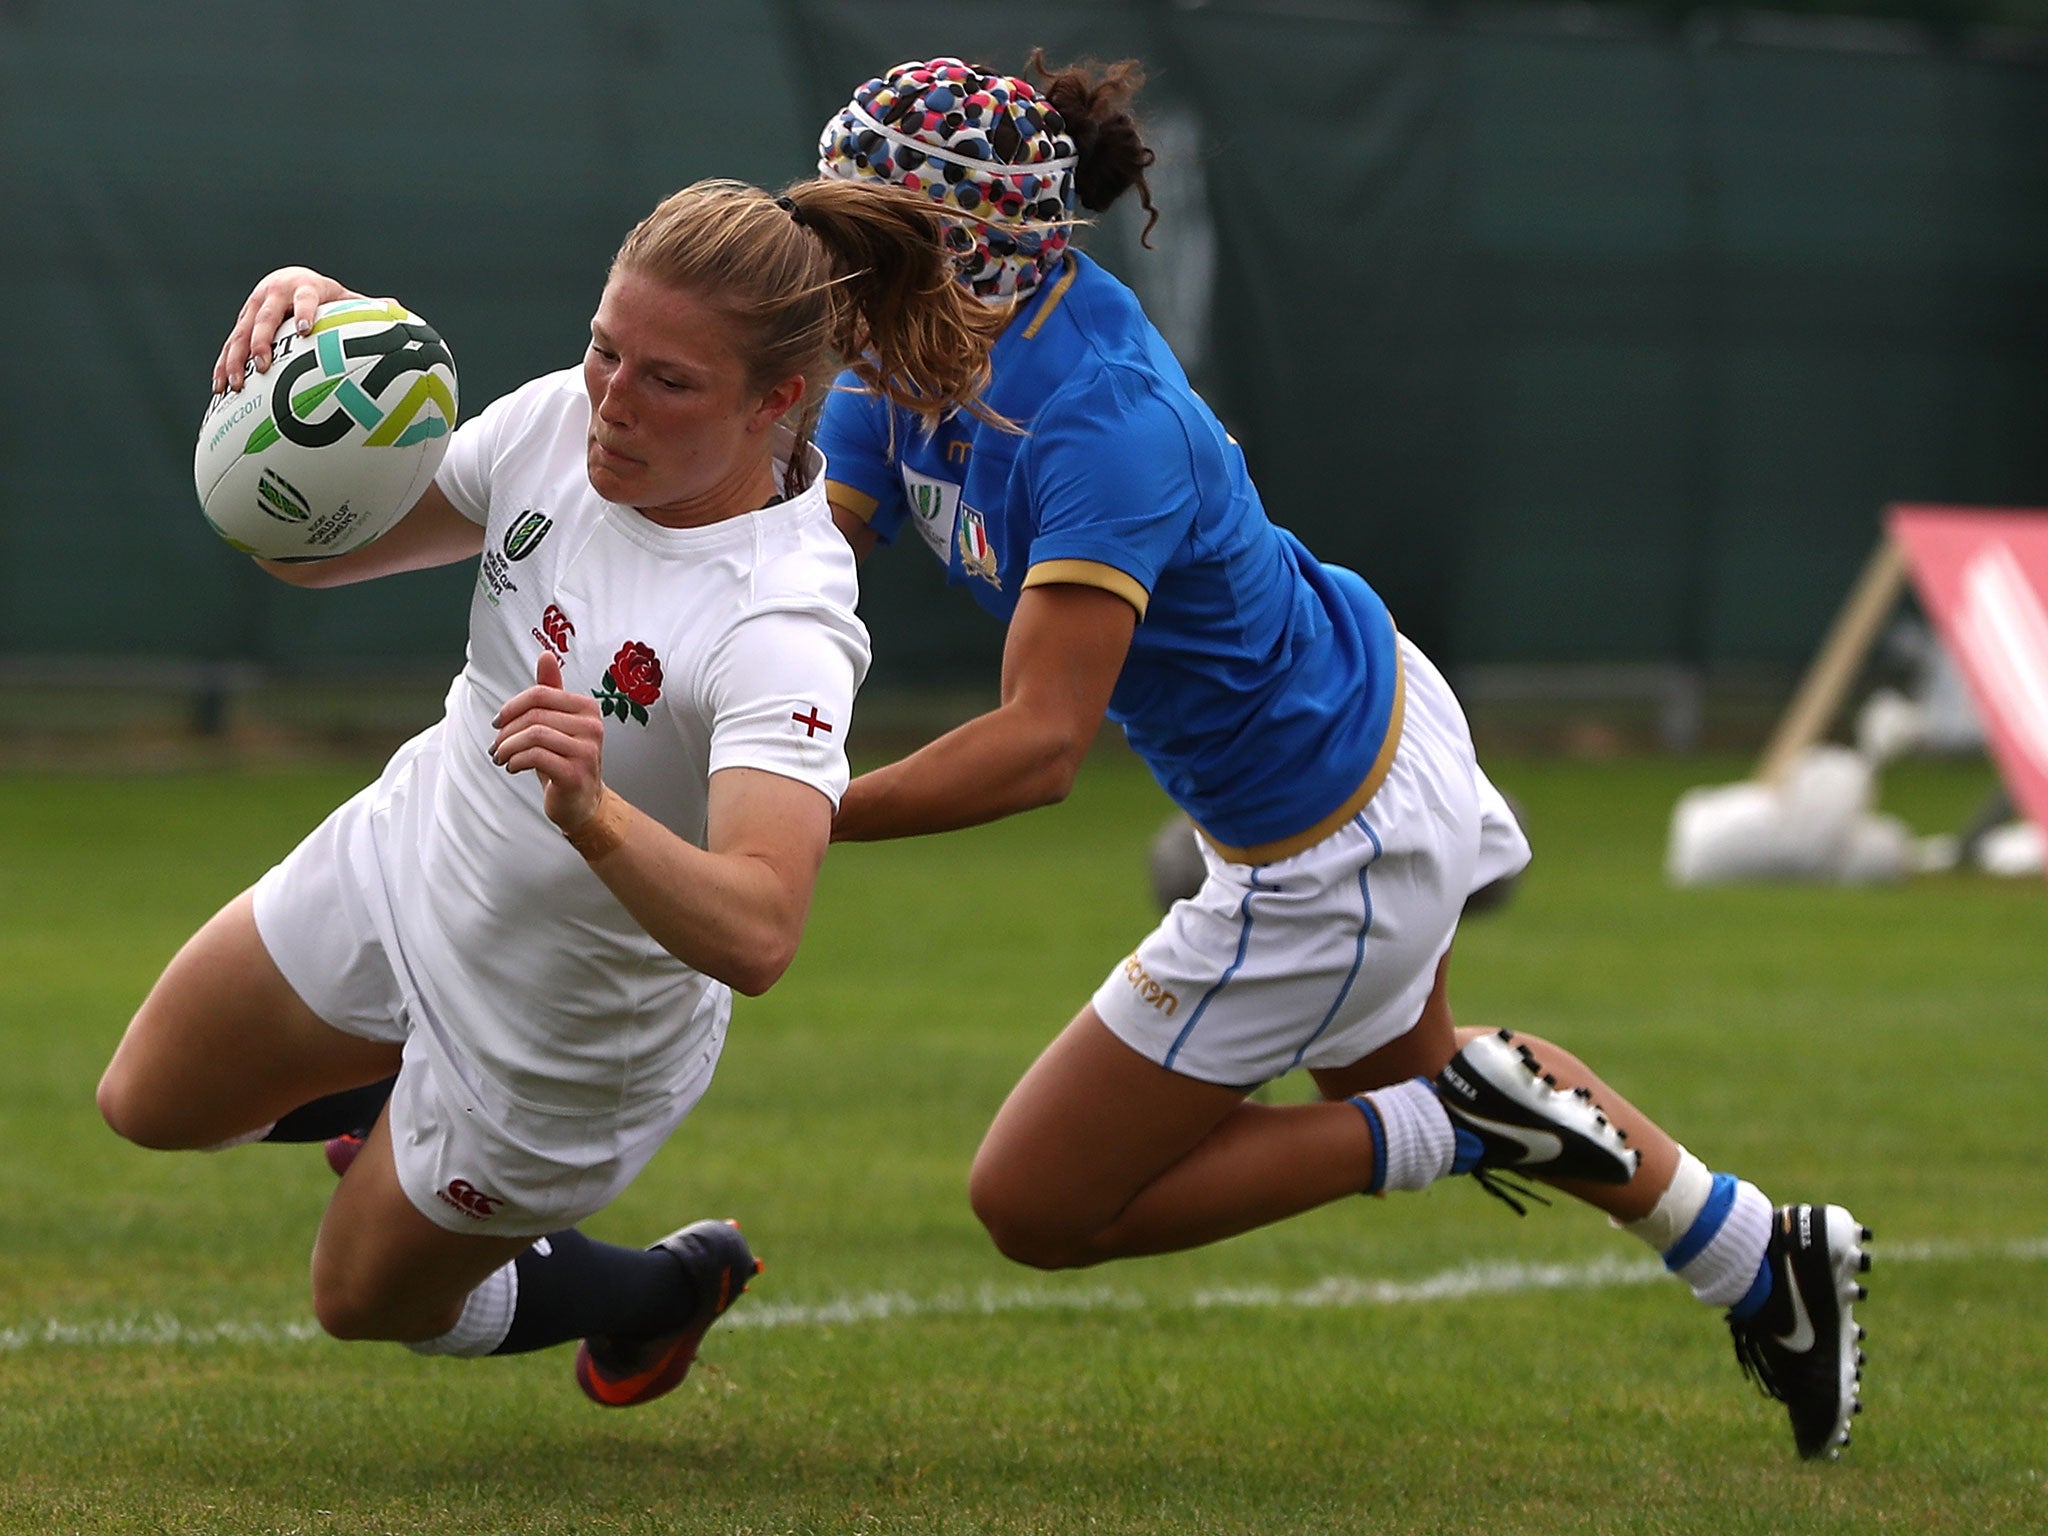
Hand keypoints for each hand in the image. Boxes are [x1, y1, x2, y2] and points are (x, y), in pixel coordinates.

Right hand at [212, 267, 373, 392]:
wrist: (288, 279)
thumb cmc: (324, 296)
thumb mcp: (344, 298)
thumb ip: (368, 306)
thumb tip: (398, 308)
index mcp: (303, 287)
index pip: (304, 299)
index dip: (303, 313)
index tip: (304, 330)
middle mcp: (274, 294)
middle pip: (265, 318)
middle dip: (262, 342)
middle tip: (264, 366)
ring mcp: (253, 308)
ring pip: (240, 333)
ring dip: (236, 359)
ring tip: (236, 386)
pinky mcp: (240, 322)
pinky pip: (228, 345)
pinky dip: (223, 365)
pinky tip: (220, 389)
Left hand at [491, 650, 609, 837]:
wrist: (582, 802)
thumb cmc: (565, 760)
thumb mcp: (557, 723)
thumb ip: (551, 691)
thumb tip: (546, 655)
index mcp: (587, 708)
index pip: (540, 694)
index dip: (511, 707)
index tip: (498, 722)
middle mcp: (593, 726)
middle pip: (534, 715)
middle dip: (506, 731)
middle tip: (496, 746)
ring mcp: (587, 750)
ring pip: (533, 735)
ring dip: (507, 747)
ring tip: (501, 757)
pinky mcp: (576, 773)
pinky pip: (536, 757)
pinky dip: (516, 761)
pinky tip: (513, 767)